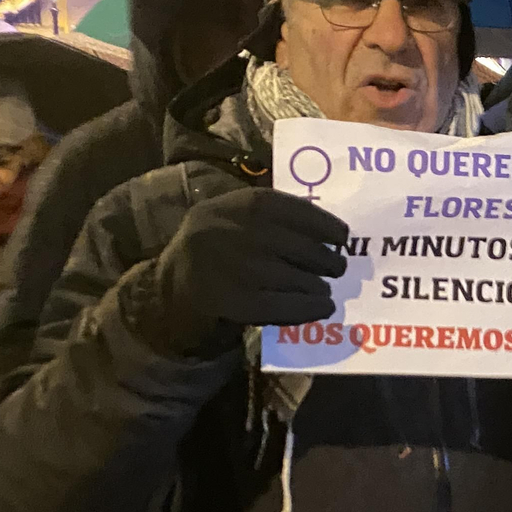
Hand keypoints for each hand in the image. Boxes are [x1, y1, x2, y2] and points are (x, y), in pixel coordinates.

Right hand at [140, 187, 348, 354]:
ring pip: (296, 278)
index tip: (342, 236)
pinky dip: (310, 307)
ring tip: (326, 289)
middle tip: (338, 268)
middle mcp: (234, 231)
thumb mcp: (231, 220)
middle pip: (300, 247)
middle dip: (326, 260)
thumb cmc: (214, 253)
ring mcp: (233, 268)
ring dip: (318, 286)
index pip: (293, 210)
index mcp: (236, 205)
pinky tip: (323, 307)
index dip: (323, 224)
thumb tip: (330, 231)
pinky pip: (285, 305)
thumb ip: (270, 219)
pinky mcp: (234, 302)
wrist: (168, 290)